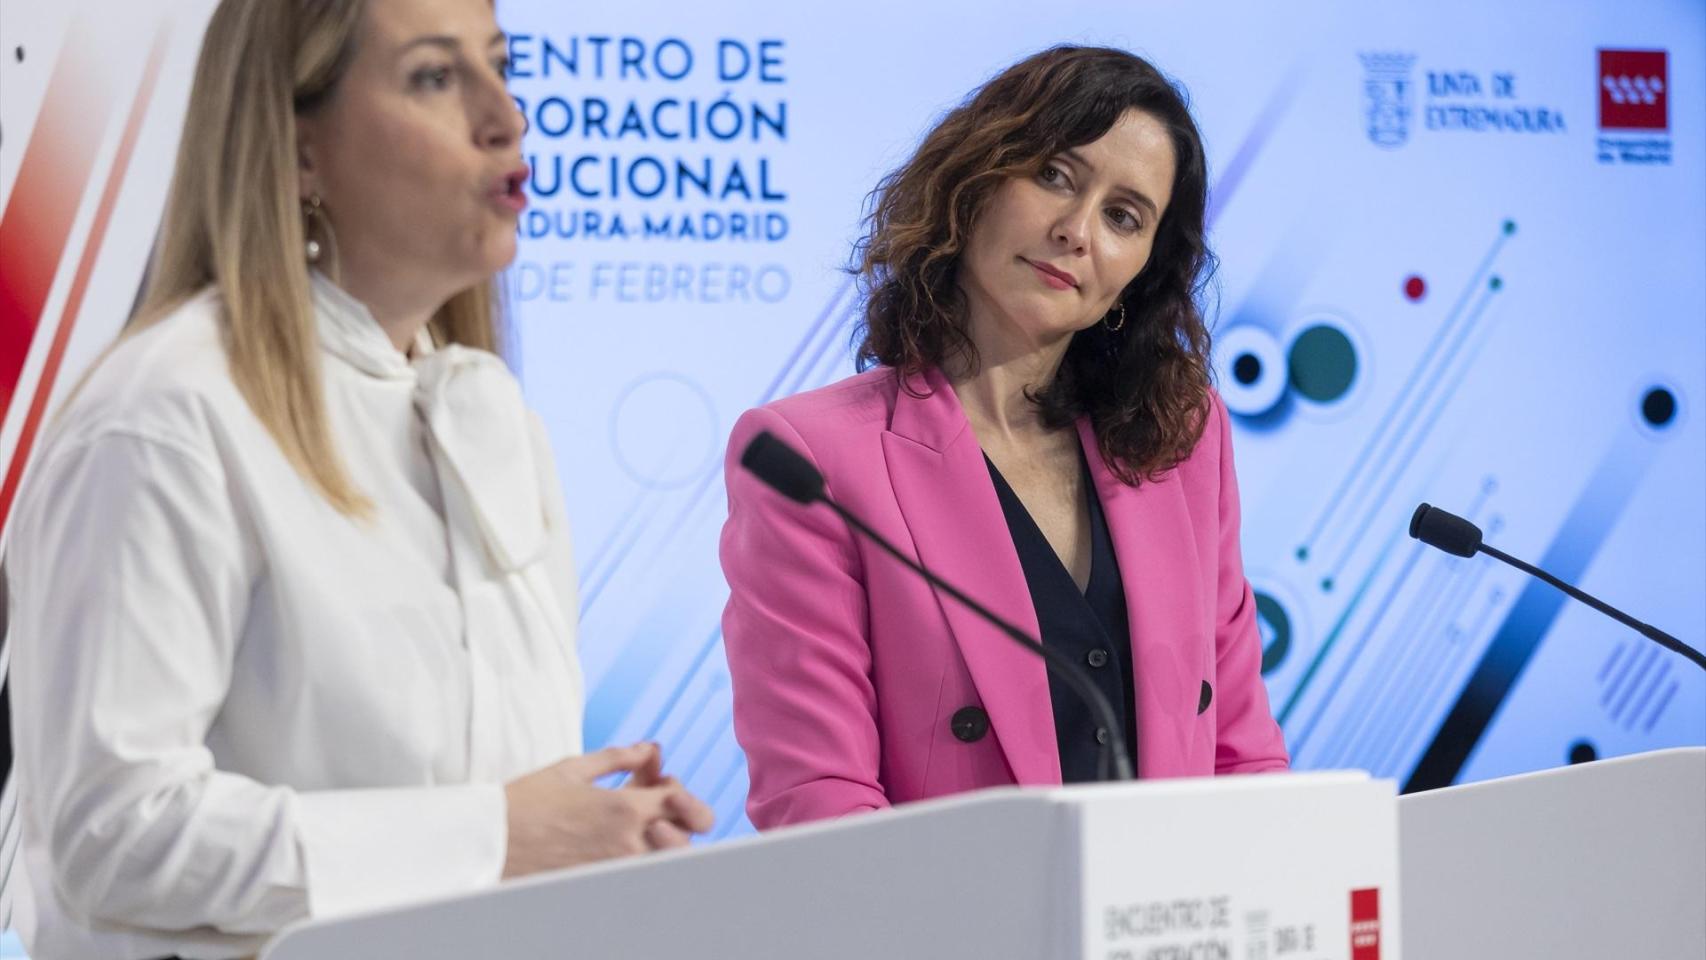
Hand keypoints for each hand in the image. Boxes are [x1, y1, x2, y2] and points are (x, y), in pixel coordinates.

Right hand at [501, 742, 714, 878]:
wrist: (492, 841)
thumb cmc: (527, 801)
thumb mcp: (573, 768)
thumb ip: (619, 758)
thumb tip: (651, 749)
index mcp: (623, 810)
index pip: (679, 801)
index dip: (675, 787)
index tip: (656, 780)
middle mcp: (627, 842)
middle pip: (684, 834)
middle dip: (681, 815)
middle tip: (658, 801)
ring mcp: (616, 866)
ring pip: (665, 855)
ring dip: (662, 834)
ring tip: (638, 819)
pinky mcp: (602, 881)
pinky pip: (637, 868)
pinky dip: (640, 851)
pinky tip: (618, 835)